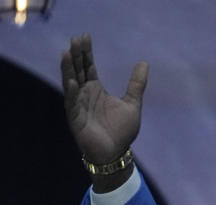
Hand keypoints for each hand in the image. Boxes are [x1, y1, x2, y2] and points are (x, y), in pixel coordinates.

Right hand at [61, 34, 147, 165]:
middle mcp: (84, 94)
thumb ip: (136, 84)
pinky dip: (72, 93)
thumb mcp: (132, 103)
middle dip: (76, 55)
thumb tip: (144, 63)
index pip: (88, 66)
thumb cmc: (121, 130)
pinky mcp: (76, 119)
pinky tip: (72, 81)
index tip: (84, 36)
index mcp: (96, 89)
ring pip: (71, 84)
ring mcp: (78, 105)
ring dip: (68, 69)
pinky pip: (72, 104)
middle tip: (76, 39)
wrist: (116, 153)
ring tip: (67, 53)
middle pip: (78, 70)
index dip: (86, 52)